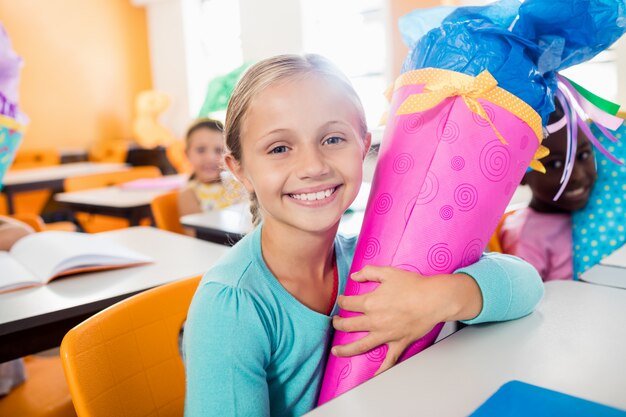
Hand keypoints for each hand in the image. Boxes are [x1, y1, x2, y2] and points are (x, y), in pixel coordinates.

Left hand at [331, 265, 481, 374]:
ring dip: (345, 350)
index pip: (348, 304)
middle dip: (338, 324)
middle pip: (348, 325)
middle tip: (336, 323)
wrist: (434, 299)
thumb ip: (368, 272)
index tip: (342, 301)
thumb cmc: (413, 285)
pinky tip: (373, 376)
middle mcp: (374, 321)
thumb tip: (355, 276)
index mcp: (370, 302)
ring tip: (336, 351)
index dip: (342, 301)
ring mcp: (386, 334)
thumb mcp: (388, 272)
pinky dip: (381, 370)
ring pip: (360, 346)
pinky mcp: (398, 343)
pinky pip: (388, 360)